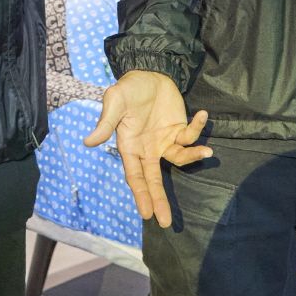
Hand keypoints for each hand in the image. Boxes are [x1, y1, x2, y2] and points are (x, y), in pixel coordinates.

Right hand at [83, 71, 211, 228]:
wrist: (148, 73)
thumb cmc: (128, 89)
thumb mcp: (114, 102)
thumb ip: (105, 123)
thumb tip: (88, 142)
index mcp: (129, 147)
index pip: (135, 176)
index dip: (141, 195)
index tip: (147, 214)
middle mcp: (147, 150)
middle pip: (154, 180)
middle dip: (159, 200)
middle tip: (166, 222)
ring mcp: (164, 141)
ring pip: (179, 160)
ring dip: (193, 157)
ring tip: (207, 152)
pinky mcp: (179, 130)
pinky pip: (190, 136)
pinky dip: (198, 128)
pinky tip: (202, 114)